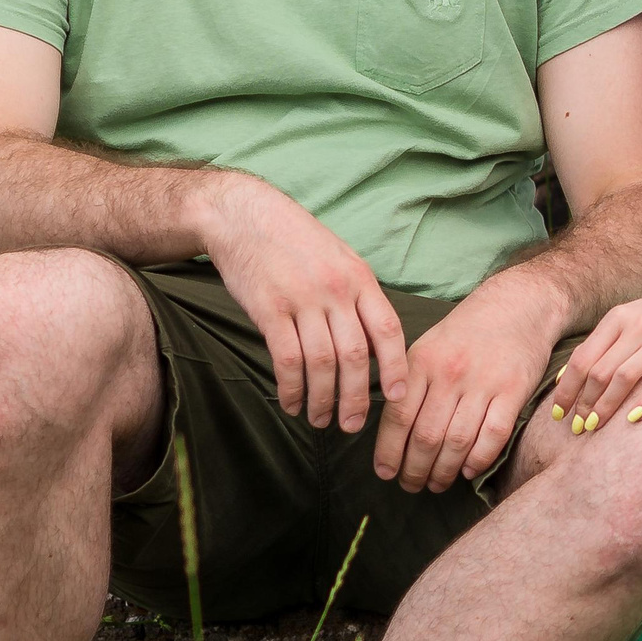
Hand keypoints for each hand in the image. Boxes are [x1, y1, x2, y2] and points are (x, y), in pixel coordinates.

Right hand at [197, 172, 406, 432]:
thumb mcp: (339, 258)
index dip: (395, 368)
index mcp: (359, 277)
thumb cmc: (294, 241)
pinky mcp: (269, 309)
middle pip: (355, 356)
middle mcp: (335, 289)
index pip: (388, 329)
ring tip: (319, 420)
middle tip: (352, 425)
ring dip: (322, 400)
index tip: (397, 397)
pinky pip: (287, 359)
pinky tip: (291, 402)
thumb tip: (374, 344)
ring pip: (321, 364)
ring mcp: (302, 298)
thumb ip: (357, 296)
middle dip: (356, 398)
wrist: (244, 215)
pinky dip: (291, 388)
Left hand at [374, 277, 563, 491]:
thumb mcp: (429, 345)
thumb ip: (409, 381)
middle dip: (415, 470)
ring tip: (436, 484)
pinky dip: (478, 460)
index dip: (389, 451)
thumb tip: (388, 428)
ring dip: (443, 472)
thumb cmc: (469, 330)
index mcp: (423, 361)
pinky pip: (492, 436)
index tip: (385, 473)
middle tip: (412, 486)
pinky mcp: (514, 391)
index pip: (398, 416)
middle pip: (426, 436)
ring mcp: (483, 383)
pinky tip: (468, 471)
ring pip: (457, 442)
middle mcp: (450, 373)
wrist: (519, 304)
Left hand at [545, 279, 641, 432]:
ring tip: (594, 427)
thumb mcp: (633, 318)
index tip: (557, 414)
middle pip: (600, 371)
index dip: (566, 389)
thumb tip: (563, 376)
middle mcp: (639, 325)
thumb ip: (603, 343)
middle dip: (583, 403)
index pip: (583, 358)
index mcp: (619, 317)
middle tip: (576, 428)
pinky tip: (633, 420)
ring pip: (625, 377)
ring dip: (606, 407)